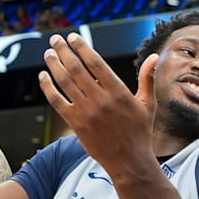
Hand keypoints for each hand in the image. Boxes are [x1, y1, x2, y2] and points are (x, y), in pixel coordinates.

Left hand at [38, 33, 157, 170]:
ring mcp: (86, 112)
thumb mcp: (148, 104)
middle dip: (64, 51)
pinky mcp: (76, 124)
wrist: (129, 161)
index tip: (73, 38)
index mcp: (119, 93)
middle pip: (77, 69)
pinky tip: (43, 76)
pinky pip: (57, 102)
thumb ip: (147, 78)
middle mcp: (101, 101)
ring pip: (65, 83)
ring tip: (48, 53)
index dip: (82, 48)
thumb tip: (154, 56)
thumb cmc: (140, 131)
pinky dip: (48, 87)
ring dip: (54, 65)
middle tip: (55, 39)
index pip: (96, 63)